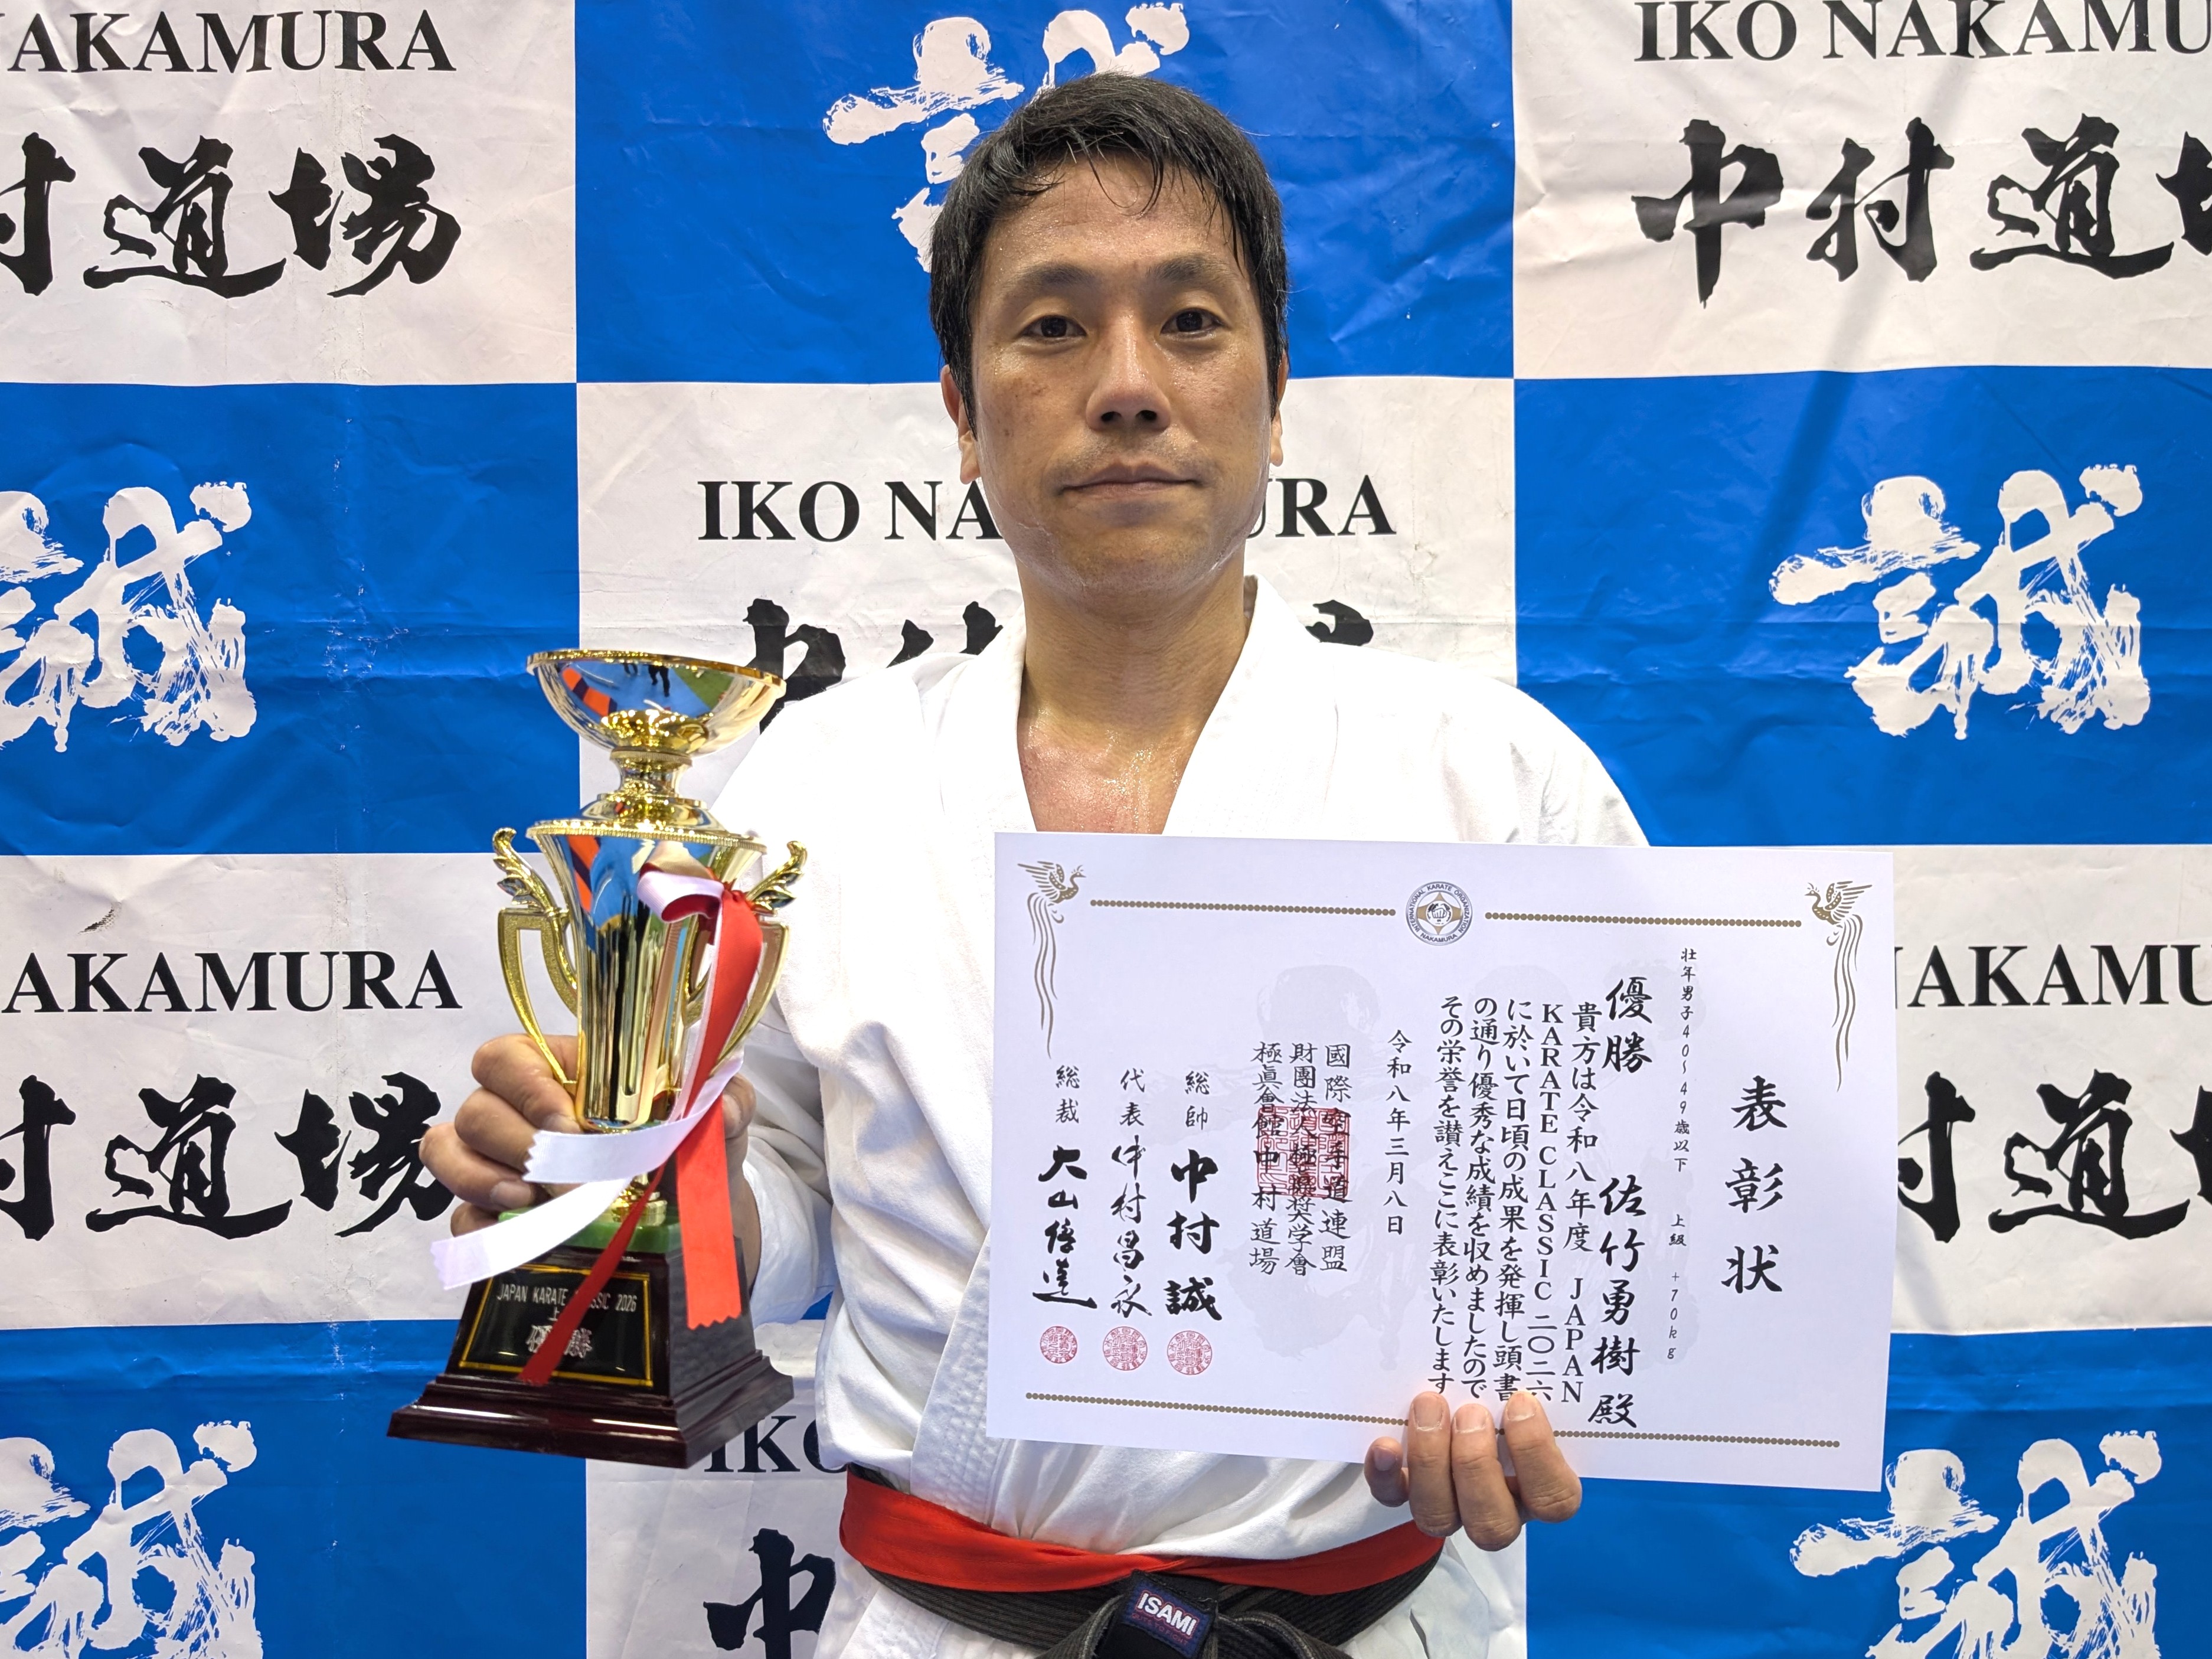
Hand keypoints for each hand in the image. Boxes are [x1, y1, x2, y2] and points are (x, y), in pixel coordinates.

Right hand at [420, 1035, 762, 1239]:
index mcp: (566, 1073)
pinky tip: (519, 1232)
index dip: (524, 1085)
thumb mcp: (722, 1120)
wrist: (692, 1224)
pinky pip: (459, 1215)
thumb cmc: (693, 1153)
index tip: (569, 1125)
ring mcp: (501, 1164)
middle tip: (568, 1177)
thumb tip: (724, 1106)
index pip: (507, 1055)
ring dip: (481, 1176)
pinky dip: (479, 1223)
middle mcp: (521, 1112)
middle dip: (517, 1141)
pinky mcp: (494, 1217)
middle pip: (475, 1107)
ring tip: (534, 1200)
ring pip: (448, 1150)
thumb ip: (730, 1101)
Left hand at [1363, 1390, 1581, 1548]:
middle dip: (1476, 1466)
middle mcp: (1499, 1506)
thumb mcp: (1531, 1376)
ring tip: (1428, 1408)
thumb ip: (1544, 1370)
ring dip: (1431, 1463)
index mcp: (1540, 1483)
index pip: (1554, 1498)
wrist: (1458, 1389)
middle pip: (1493, 1523)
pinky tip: (1385, 1445)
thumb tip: (1581, 1317)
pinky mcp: (1408, 1493)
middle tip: (1469, 1412)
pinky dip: (1385, 1475)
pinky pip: (1393, 1500)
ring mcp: (1452, 1505)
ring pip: (1441, 1517)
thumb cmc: (1506, 1386)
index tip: (1520, 1401)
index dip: (1537, 1455)